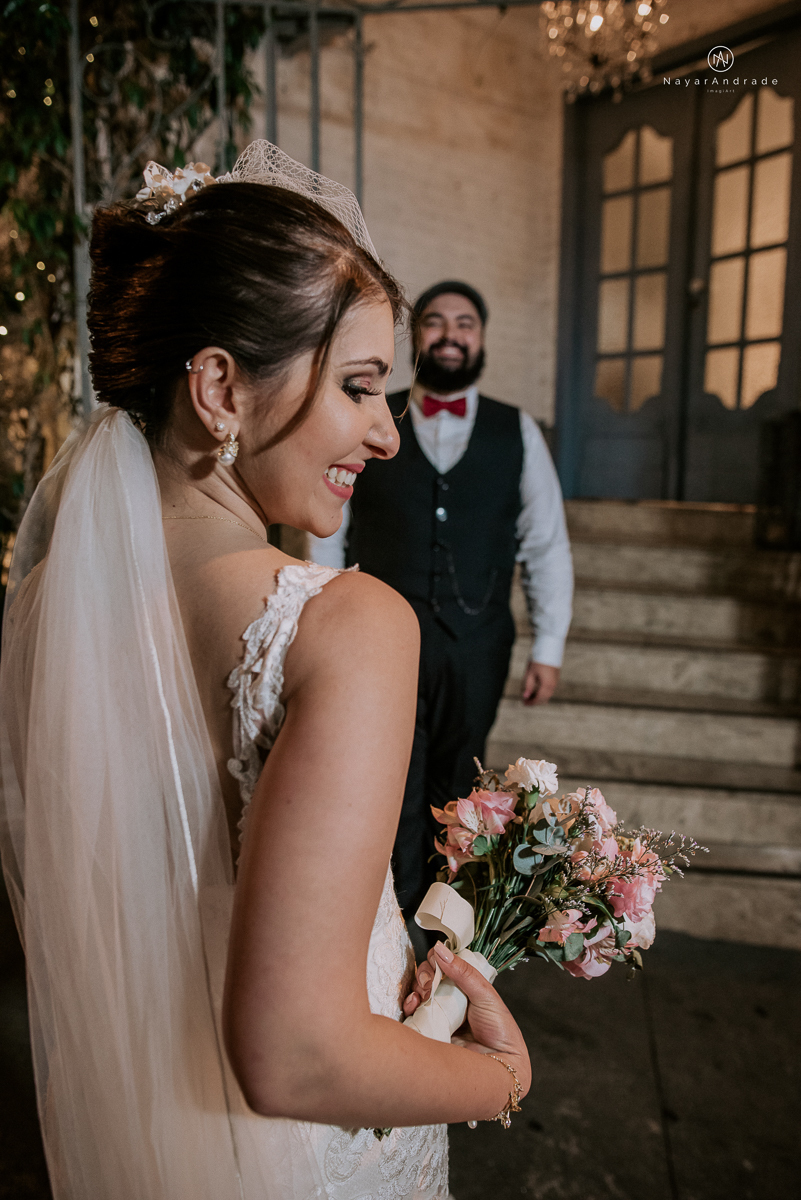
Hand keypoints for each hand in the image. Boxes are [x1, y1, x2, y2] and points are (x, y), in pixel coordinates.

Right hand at [403, 942, 530, 1094]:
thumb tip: (441, 950)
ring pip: (418, 992)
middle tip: (431, 984)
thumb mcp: (484, 995)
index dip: (437, 960)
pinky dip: (409, 1004)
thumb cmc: (499, 1030)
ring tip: (424, 995)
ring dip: (416, 988)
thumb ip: (463, 973)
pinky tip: (413, 1005)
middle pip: (428, 976)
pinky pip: (412, 1013)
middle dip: (425, 975)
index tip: (436, 963)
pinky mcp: (428, 1030)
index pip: (444, 965)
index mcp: (464, 987)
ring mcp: (438, 1014)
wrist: (498, 1065)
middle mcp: (449, 998)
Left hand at [522, 661, 558, 706]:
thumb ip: (528, 686)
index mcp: (547, 685)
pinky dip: (543, 693)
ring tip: (529, 696)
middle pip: (544, 699)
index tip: (524, 704)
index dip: (531, 702)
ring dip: (539, 697)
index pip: (539, 698)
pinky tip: (536, 691)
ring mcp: (555, 682)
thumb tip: (525, 697)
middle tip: (525, 702)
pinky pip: (550, 690)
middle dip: (535, 701)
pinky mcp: (556, 678)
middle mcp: (553, 685)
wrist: (549, 649)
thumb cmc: (538, 660)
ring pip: (548, 695)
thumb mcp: (530, 673)